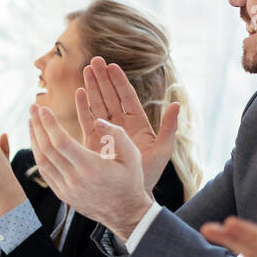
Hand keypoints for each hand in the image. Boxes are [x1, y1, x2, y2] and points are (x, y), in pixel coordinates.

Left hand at [27, 102, 152, 238]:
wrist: (126, 214)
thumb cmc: (130, 181)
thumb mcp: (132, 155)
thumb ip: (117, 134)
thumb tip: (96, 121)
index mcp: (91, 167)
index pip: (61, 142)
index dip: (49, 124)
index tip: (43, 108)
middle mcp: (75, 179)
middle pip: (47, 149)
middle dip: (38, 126)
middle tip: (33, 108)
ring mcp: (67, 189)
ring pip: (42, 161)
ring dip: (34, 140)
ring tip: (32, 122)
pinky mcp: (63, 195)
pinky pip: (46, 173)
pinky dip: (39, 155)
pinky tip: (38, 142)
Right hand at [75, 56, 181, 187]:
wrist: (129, 196)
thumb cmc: (147, 175)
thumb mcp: (162, 150)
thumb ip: (169, 127)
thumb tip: (177, 104)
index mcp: (137, 124)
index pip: (127, 97)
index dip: (119, 81)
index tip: (112, 66)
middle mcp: (120, 125)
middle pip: (109, 96)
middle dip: (102, 78)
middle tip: (94, 61)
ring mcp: (105, 132)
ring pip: (97, 104)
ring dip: (92, 87)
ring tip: (85, 70)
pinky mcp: (93, 141)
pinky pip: (86, 120)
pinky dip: (83, 107)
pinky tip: (79, 93)